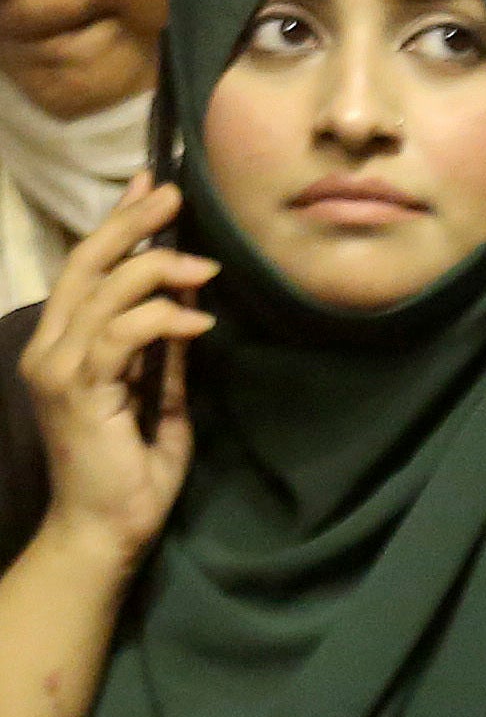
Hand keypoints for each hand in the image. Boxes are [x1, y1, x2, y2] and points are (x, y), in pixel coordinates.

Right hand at [21, 178, 215, 568]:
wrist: (108, 528)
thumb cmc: (132, 472)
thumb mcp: (158, 399)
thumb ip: (162, 355)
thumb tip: (187, 307)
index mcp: (63, 346)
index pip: (85, 270)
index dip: (116, 225)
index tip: (151, 188)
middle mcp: (50, 349)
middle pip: (85, 267)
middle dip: (130, 226)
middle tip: (175, 196)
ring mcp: (59, 369)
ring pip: (103, 294)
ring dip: (157, 272)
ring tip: (205, 267)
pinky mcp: (80, 391)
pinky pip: (121, 337)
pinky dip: (161, 320)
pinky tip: (198, 320)